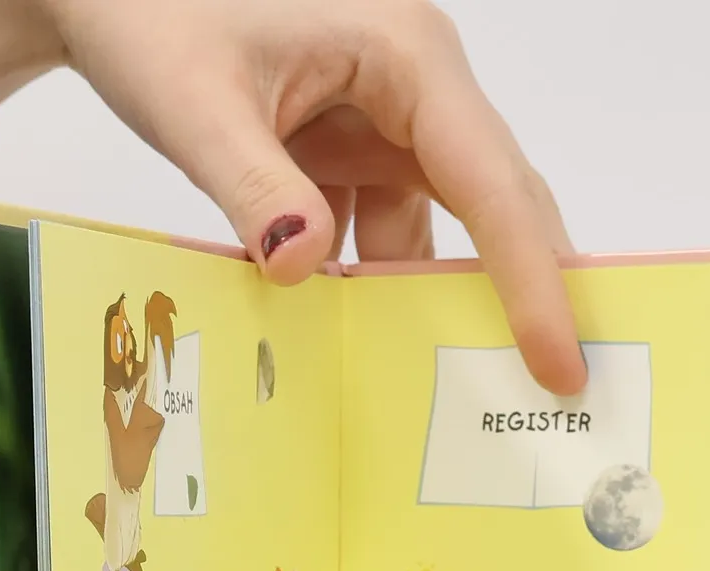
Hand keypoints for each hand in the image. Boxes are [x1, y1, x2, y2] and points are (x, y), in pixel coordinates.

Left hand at [38, 0, 584, 392]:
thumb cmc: (148, 9)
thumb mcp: (191, 99)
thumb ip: (251, 184)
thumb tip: (306, 267)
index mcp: (408, 56)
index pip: (493, 183)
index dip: (534, 280)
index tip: (560, 362)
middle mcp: (419, 87)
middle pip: (502, 205)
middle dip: (529, 297)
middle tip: (560, 393)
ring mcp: (393, 122)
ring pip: (455, 230)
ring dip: (452, 306)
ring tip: (471, 394)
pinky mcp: (359, 154)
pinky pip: (394, 236)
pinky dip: (385, 293)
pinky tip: (374, 350)